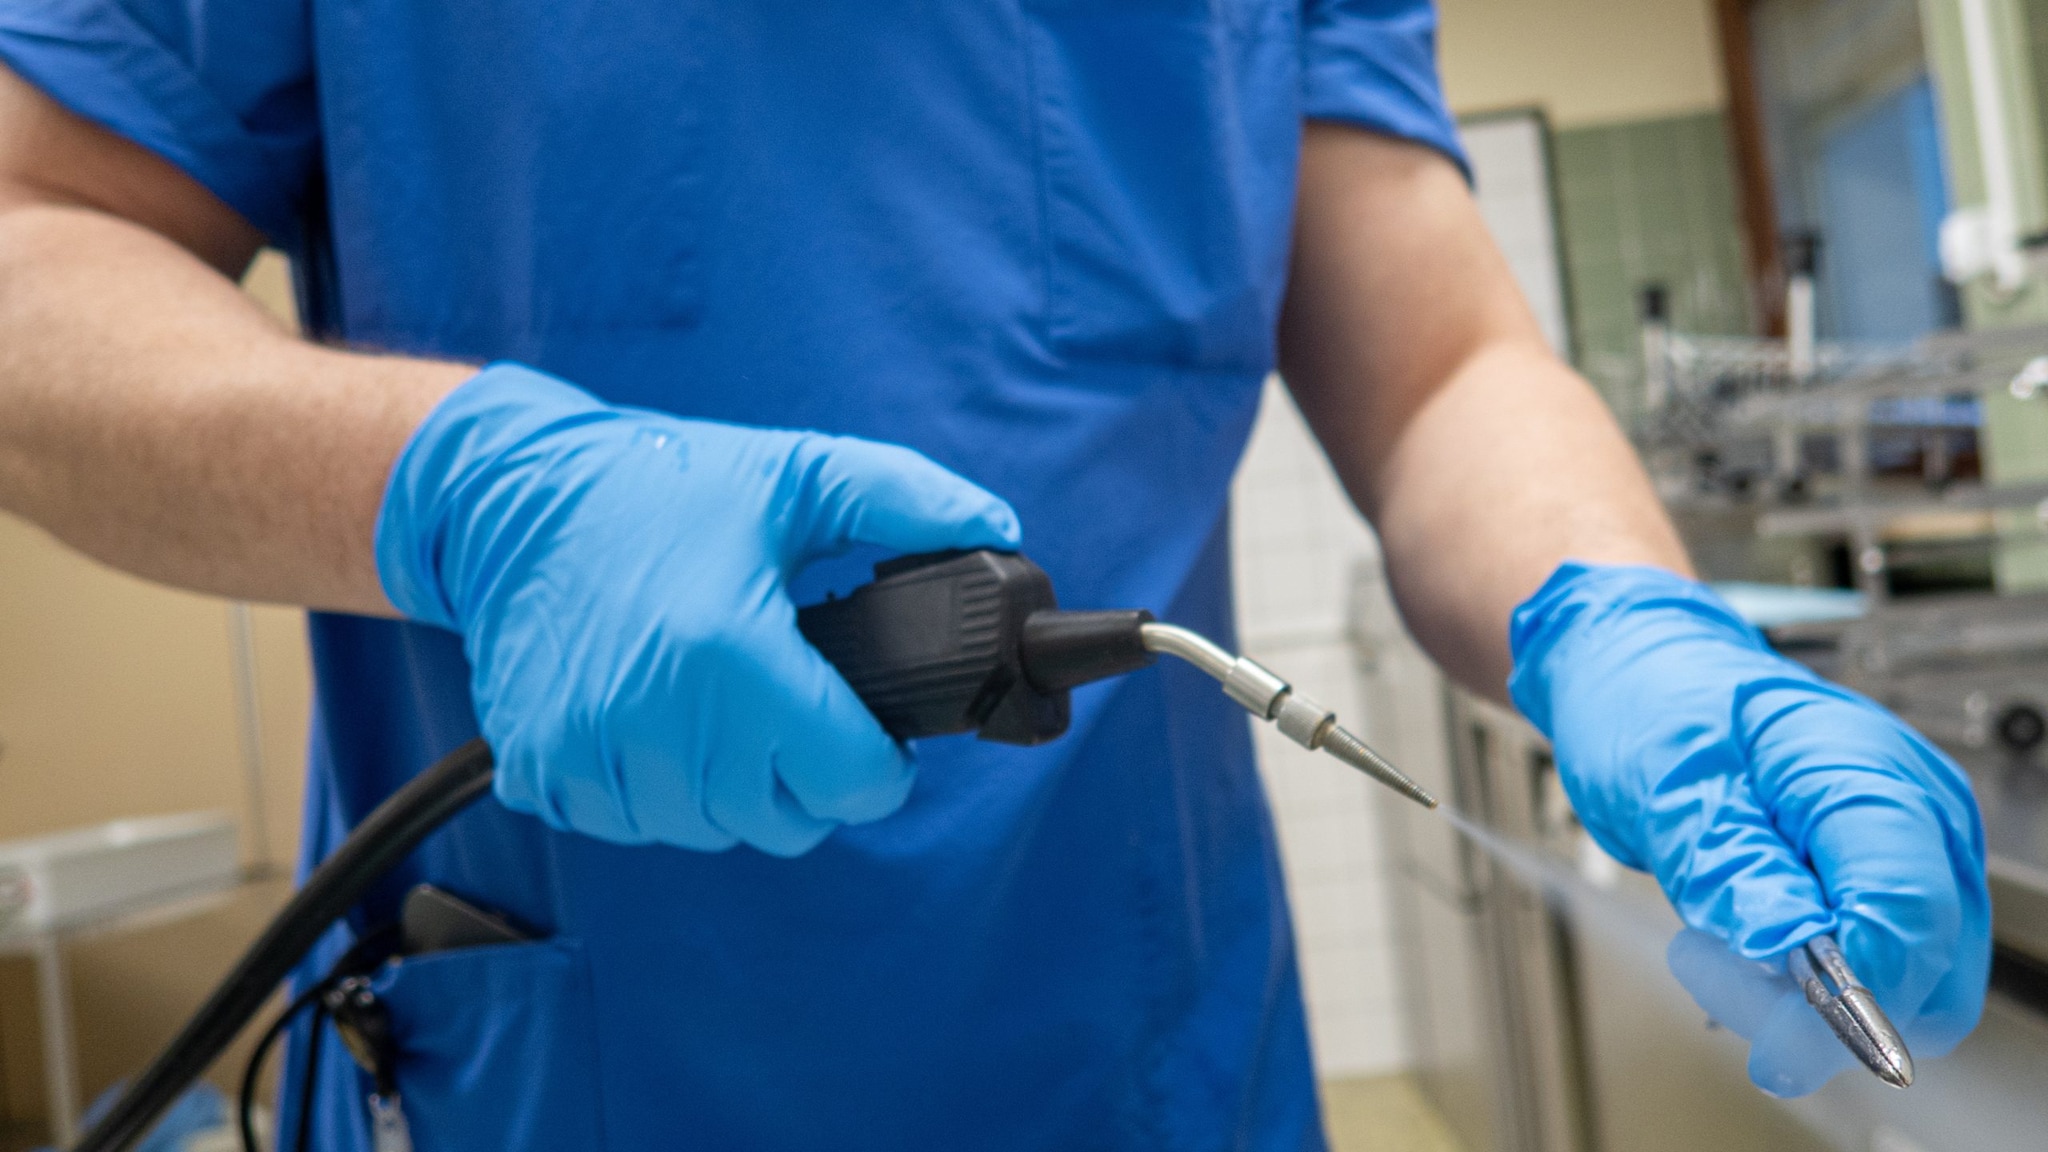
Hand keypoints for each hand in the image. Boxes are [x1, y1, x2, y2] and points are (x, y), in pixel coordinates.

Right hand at [376, 363, 1020, 855]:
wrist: (511, 495)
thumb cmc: (659, 484)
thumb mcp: (798, 473)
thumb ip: (909, 501)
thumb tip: (1000, 528)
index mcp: (733, 652)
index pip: (849, 781)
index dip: (880, 763)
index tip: (873, 733)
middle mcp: (656, 717)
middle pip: (781, 822)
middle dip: (809, 778)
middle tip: (800, 715)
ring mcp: (589, 750)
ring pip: (705, 832)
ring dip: (730, 791)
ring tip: (728, 716)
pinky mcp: (540, 766)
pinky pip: (628, 827)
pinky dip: (655, 794)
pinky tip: (660, 727)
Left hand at [1508, 563, 1988, 1095]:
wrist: (1650, 673)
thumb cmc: (1655, 707)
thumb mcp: (1668, 787)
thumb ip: (1734, 870)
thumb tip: (1793, 952)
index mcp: (1868, 770)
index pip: (1907, 912)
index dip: (1854, 995)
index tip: (1777, 1041)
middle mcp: (1920, 809)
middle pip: (1928, 966)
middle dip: (1825, 1006)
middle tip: (1709, 967)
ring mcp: (1917, 843)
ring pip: (1913, 981)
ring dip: (1812, 999)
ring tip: (1712, 942)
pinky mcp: (1892, 871)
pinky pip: (1883, 961)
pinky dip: (1815, 979)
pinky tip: (1745, 936)